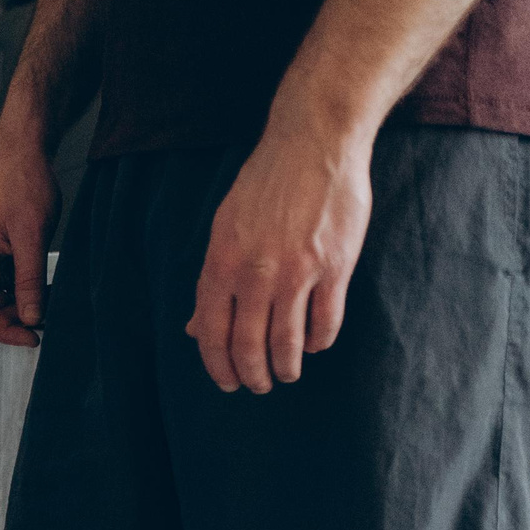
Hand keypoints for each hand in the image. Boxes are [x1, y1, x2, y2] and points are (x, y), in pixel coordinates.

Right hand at [0, 133, 57, 347]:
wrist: (23, 150)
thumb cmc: (24, 185)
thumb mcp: (32, 237)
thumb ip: (30, 281)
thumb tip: (32, 318)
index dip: (6, 330)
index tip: (34, 338)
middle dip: (12, 320)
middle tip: (44, 324)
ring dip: (18, 305)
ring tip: (48, 304)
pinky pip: (2, 280)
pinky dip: (21, 289)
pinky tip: (42, 287)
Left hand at [188, 126, 372, 393]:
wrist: (314, 143)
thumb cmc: (265, 184)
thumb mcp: (224, 228)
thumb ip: (212, 281)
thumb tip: (194, 328)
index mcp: (221, 265)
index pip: (211, 333)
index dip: (217, 366)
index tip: (226, 382)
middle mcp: (256, 274)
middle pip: (249, 346)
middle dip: (252, 376)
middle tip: (258, 386)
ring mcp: (297, 272)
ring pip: (288, 342)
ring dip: (286, 367)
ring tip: (287, 374)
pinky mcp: (335, 267)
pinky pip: (326, 321)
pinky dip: (319, 341)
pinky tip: (315, 344)